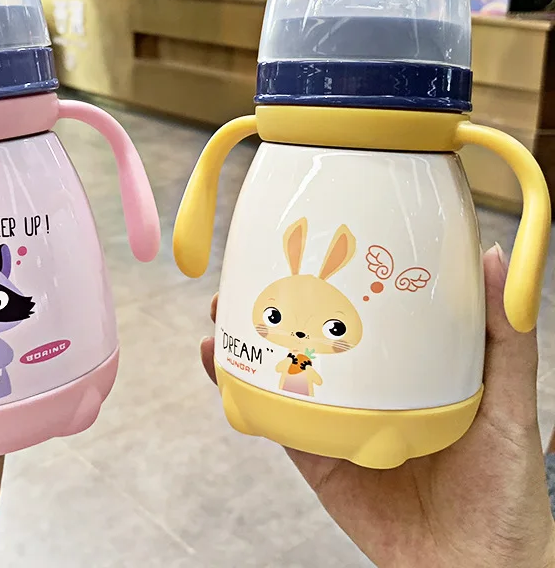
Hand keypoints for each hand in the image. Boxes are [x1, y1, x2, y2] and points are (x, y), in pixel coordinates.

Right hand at [200, 246, 554, 566]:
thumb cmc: (508, 489)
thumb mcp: (510, 402)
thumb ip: (504, 335)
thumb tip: (493, 257)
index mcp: (408, 366)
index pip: (364, 309)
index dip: (333, 275)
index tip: (309, 243)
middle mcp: (368, 388)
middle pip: (312, 334)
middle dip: (276, 302)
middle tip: (248, 274)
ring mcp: (338, 422)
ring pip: (284, 373)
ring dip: (248, 343)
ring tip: (224, 315)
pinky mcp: (317, 460)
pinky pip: (276, 422)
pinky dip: (244, 395)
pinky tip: (224, 370)